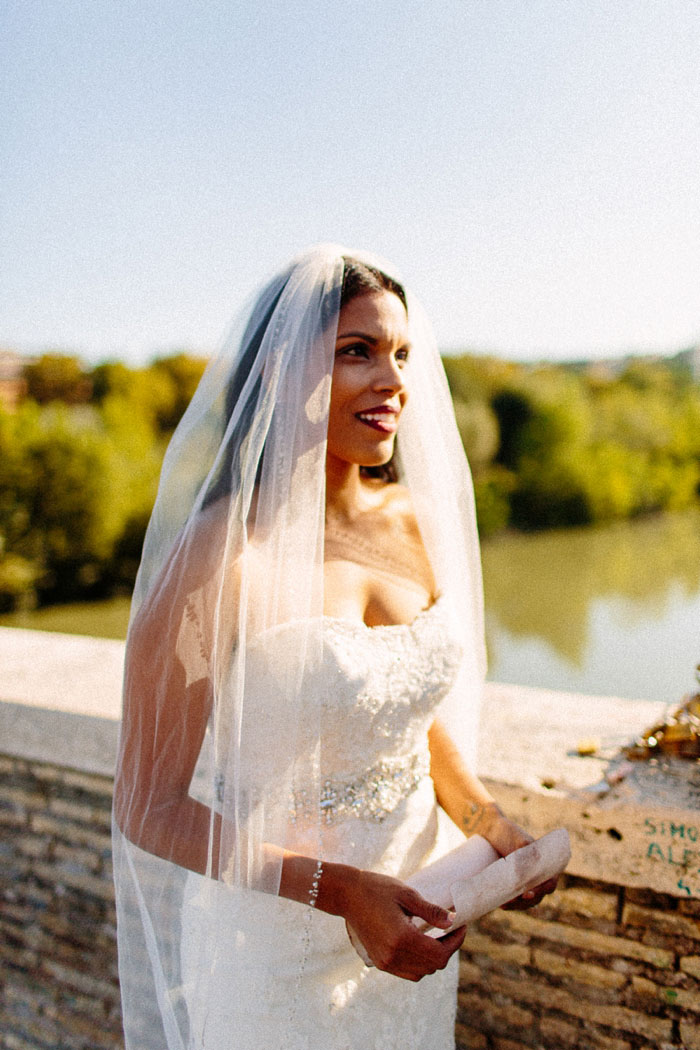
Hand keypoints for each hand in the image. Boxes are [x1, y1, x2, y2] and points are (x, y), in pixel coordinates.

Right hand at [341, 868, 465, 980]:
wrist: (347, 895)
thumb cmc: (377, 889)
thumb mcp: (407, 894)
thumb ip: (431, 911)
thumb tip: (453, 921)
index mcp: (401, 937)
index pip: (439, 953)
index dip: (456, 942)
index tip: (461, 926)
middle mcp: (393, 955)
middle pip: (433, 965)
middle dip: (448, 949)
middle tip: (452, 929)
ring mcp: (385, 961)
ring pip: (422, 972)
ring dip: (435, 958)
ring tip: (438, 937)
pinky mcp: (380, 962)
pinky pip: (408, 972)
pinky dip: (421, 963)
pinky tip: (422, 944)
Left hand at [472, 802, 558, 910]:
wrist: (491, 830)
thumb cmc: (507, 833)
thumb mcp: (518, 838)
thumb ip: (526, 847)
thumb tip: (531, 861)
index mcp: (545, 864)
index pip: (550, 882)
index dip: (542, 890)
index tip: (530, 892)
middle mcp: (537, 876)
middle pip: (537, 895)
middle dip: (527, 900)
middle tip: (515, 898)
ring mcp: (525, 882)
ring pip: (525, 901)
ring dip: (517, 905)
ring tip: (505, 903)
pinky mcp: (512, 885)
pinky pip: (514, 899)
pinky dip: (509, 904)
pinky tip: (502, 904)